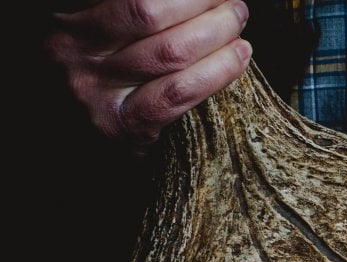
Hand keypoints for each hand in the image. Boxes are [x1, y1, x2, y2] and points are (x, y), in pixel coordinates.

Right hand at [46, 0, 252, 144]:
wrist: (84, 128)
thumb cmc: (106, 65)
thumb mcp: (110, 29)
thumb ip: (139, 12)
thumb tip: (199, 0)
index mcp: (70, 19)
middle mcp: (72, 50)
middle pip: (151, 14)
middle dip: (203, 3)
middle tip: (232, 3)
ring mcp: (94, 90)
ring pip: (171, 52)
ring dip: (218, 32)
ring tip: (236, 22)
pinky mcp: (122, 125)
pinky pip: (180, 92)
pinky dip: (218, 70)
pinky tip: (238, 56)